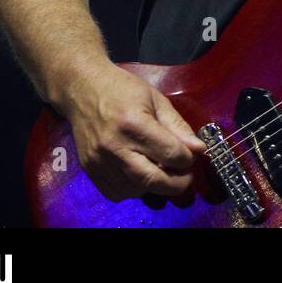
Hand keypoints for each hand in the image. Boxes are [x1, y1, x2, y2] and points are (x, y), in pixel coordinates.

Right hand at [60, 61, 206, 203]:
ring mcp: (99, 161)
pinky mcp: (89, 170)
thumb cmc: (122, 90)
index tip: (191, 156)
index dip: (187, 159)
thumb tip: (200, 149)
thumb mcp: (156, 100)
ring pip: (135, 189)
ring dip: (154, 186)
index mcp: (134, 123)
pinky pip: (116, 193)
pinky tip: (140, 175)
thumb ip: (178, 126)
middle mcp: (114, 146)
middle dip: (176, 184)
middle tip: (185, 178)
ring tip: (162, 172)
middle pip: (152, 179)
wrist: (82, 89)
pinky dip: (133, 190)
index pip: (170, 153)